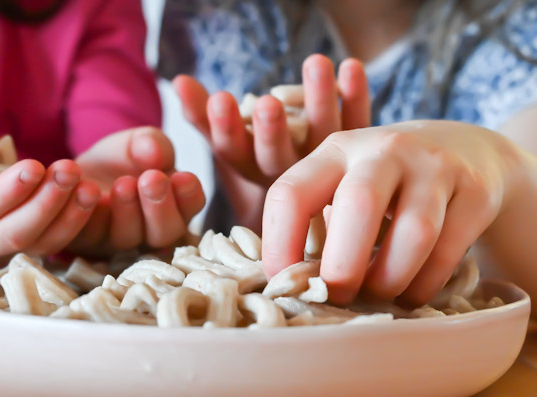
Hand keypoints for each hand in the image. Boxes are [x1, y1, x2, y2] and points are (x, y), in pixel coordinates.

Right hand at [0, 112, 99, 268]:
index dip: (6, 191)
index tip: (34, 166)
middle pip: (14, 234)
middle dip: (45, 203)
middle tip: (70, 171)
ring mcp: (2, 257)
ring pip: (40, 243)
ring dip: (68, 215)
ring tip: (88, 186)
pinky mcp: (28, 254)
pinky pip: (55, 242)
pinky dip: (76, 221)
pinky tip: (92, 197)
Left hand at [69, 127, 206, 252]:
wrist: (74, 170)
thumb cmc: (116, 160)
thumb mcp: (136, 143)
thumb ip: (150, 143)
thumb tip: (156, 150)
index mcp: (172, 207)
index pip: (189, 208)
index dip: (189, 197)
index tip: (184, 177)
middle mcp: (147, 231)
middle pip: (163, 233)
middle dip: (160, 207)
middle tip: (153, 180)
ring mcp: (114, 240)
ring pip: (126, 237)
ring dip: (126, 210)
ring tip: (123, 184)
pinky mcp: (82, 240)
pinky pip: (85, 232)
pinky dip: (85, 209)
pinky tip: (85, 187)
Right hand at [173, 55, 369, 186]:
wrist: (310, 194)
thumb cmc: (258, 154)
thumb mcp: (227, 137)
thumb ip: (202, 112)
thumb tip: (179, 80)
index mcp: (250, 170)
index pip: (234, 151)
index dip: (226, 127)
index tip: (219, 99)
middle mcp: (286, 173)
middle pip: (277, 156)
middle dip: (271, 130)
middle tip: (268, 104)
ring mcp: (323, 165)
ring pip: (322, 136)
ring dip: (320, 99)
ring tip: (316, 62)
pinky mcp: (355, 153)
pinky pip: (356, 123)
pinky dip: (357, 95)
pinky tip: (352, 66)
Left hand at [262, 121, 514, 305]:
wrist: (467, 150)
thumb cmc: (386, 184)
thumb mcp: (345, 184)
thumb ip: (317, 224)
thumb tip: (293, 287)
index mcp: (336, 150)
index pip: (291, 193)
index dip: (279, 245)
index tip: (283, 281)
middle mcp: (384, 150)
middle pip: (358, 206)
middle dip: (342, 267)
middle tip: (337, 297)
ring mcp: (435, 166)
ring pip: (414, 233)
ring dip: (389, 280)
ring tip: (379, 295)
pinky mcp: (476, 191)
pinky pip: (448, 251)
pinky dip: (424, 284)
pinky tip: (411, 292)